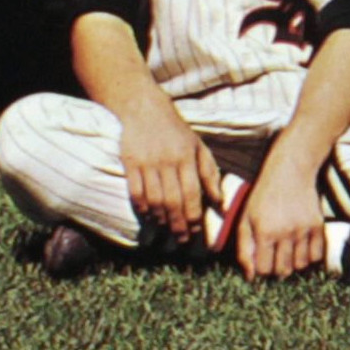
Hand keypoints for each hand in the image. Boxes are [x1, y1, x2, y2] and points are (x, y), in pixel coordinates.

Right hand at [120, 103, 221, 244]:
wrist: (144, 109)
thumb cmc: (176, 131)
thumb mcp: (198, 147)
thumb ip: (210, 174)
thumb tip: (220, 202)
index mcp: (187, 157)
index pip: (192, 193)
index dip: (194, 215)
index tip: (196, 231)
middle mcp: (167, 161)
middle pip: (173, 201)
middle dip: (178, 224)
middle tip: (181, 239)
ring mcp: (147, 163)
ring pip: (154, 200)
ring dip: (160, 219)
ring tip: (166, 230)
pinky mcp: (130, 163)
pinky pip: (135, 193)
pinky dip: (142, 208)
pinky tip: (148, 216)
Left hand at [231, 160, 326, 279]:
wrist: (290, 170)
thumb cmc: (263, 196)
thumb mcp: (246, 219)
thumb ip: (244, 249)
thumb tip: (250, 277)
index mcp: (264, 232)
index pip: (264, 270)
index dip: (261, 269)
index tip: (262, 259)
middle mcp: (285, 233)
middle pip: (282, 270)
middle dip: (276, 269)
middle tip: (274, 257)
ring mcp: (303, 229)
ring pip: (300, 265)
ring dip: (292, 264)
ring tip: (287, 253)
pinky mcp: (318, 225)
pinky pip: (316, 255)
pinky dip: (309, 257)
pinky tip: (301, 248)